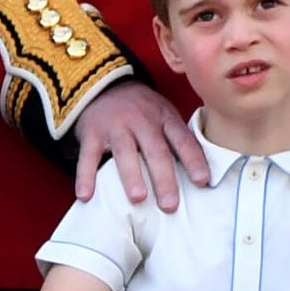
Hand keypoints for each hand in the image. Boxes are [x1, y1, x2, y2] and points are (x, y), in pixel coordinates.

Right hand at [74, 80, 208, 211]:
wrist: (106, 85)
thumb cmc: (143, 110)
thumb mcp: (164, 115)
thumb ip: (177, 140)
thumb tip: (201, 176)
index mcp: (165, 118)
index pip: (182, 140)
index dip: (194, 159)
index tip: (203, 181)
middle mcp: (142, 121)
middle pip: (155, 150)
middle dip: (164, 178)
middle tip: (170, 205)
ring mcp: (116, 126)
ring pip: (125, 152)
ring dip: (132, 175)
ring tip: (139, 199)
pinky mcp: (92, 133)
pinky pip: (89, 156)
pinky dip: (86, 176)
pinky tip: (86, 196)